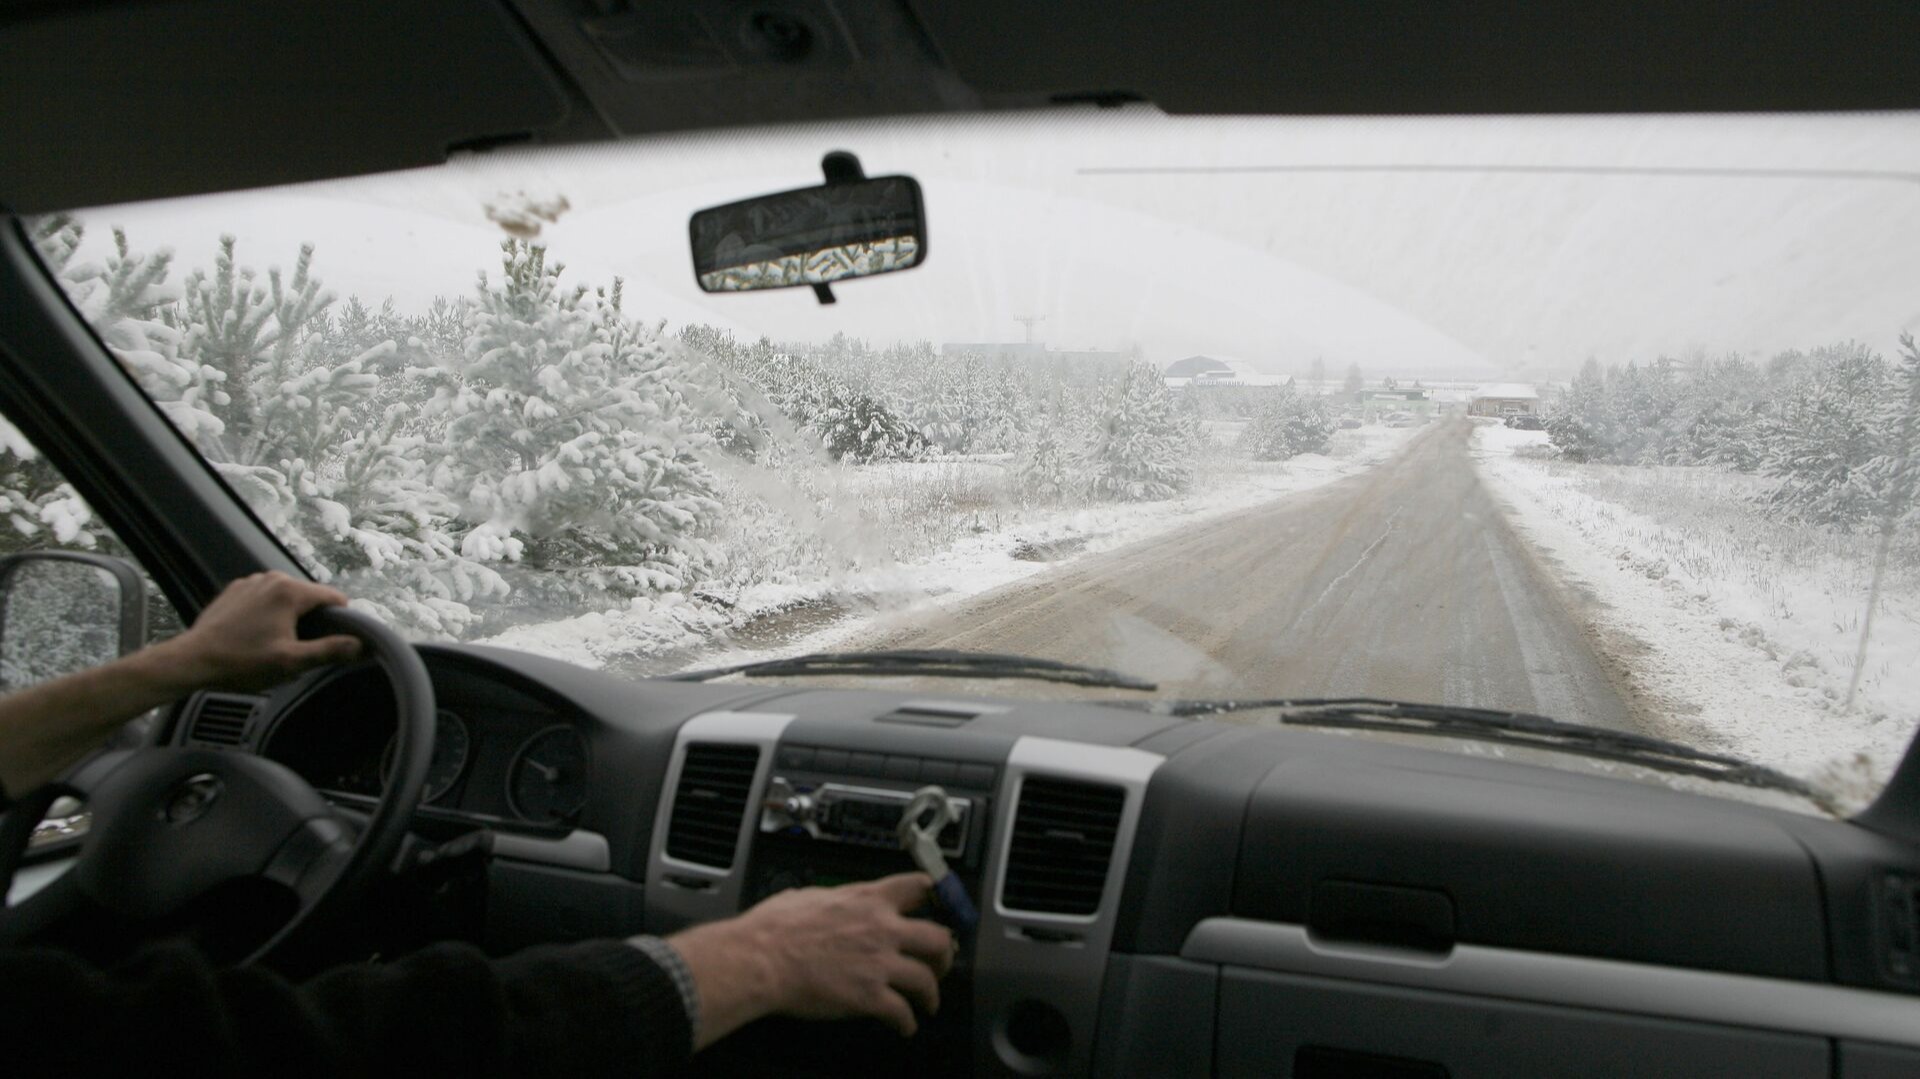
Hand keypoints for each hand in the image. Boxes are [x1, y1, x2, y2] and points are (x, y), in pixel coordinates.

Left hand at [154, 571, 361, 691]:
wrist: (192, 660)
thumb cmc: (242, 662)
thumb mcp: (292, 662)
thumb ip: (330, 650)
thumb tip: (361, 644)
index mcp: (290, 591)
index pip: (334, 598)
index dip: (341, 619)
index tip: (334, 641)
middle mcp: (271, 578)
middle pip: (309, 597)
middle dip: (311, 620)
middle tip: (297, 649)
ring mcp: (250, 582)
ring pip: (286, 597)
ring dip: (288, 617)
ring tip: (274, 644)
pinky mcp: (234, 591)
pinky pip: (263, 598)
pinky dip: (267, 613)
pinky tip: (255, 636)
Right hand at [668, 872, 955, 1046]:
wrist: (759, 960)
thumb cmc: (772, 929)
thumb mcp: (810, 896)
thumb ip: (834, 898)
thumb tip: (829, 901)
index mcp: (867, 899)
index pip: (920, 887)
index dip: (936, 898)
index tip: (939, 909)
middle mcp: (882, 929)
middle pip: (938, 938)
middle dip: (945, 954)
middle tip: (940, 963)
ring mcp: (878, 964)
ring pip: (927, 979)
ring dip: (931, 993)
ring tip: (928, 1002)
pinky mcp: (869, 997)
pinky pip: (902, 1013)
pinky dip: (907, 1023)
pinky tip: (904, 1026)